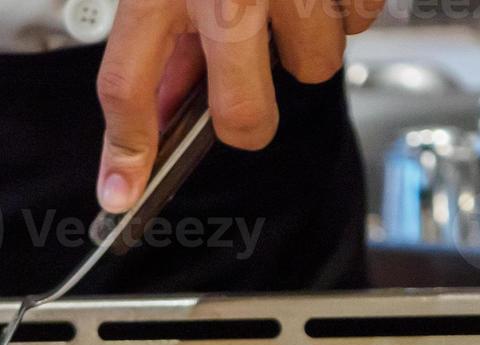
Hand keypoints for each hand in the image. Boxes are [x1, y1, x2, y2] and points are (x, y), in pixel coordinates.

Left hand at [94, 0, 382, 211]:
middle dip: (247, 120)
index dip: (125, 149)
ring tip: (286, 4)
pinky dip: (343, 11)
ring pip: (313, 67)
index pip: (128, 86)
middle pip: (243, 115)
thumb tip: (161, 110)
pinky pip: (358, 22)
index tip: (121, 192)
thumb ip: (165, 37)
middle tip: (243, 92)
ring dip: (303, 47)